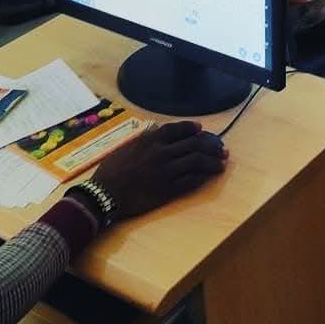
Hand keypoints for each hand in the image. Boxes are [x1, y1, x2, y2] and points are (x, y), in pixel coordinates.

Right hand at [91, 121, 226, 220]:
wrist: (103, 195)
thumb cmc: (111, 171)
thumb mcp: (126, 147)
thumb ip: (145, 140)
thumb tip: (158, 133)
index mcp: (150, 140)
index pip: (177, 129)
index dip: (192, 128)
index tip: (202, 129)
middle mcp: (161, 152)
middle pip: (193, 144)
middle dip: (211, 145)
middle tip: (220, 148)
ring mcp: (166, 171)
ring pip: (197, 162)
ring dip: (212, 161)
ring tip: (221, 163)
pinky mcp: (167, 189)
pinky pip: (191, 181)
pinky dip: (202, 177)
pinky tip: (209, 176)